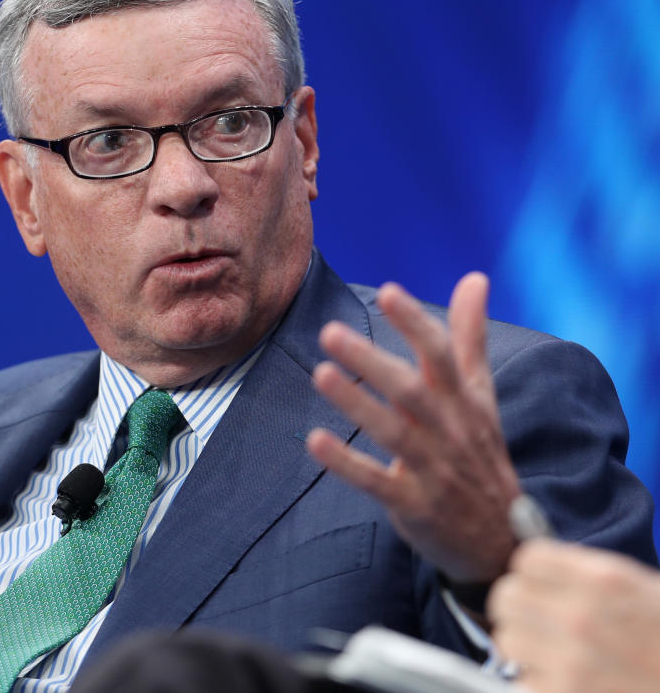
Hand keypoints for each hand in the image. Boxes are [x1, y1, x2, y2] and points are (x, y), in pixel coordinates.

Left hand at [306, 273, 520, 582]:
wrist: (502, 540)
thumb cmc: (481, 456)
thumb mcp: (480, 397)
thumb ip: (469, 339)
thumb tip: (474, 278)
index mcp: (464, 403)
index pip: (442, 355)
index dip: (416, 323)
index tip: (388, 291)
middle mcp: (450, 432)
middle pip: (412, 391)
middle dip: (373, 361)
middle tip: (331, 332)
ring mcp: (433, 470)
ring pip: (394, 433)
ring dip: (356, 403)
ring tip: (320, 374)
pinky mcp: (413, 505)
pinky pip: (377, 482)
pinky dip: (346, 463)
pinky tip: (315, 441)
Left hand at [488, 540, 659, 692]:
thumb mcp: (642, 589)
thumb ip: (585, 573)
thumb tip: (534, 563)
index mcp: (603, 580)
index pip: (527, 559)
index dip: (535, 572)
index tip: (543, 583)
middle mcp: (581, 617)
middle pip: (506, 596)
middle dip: (522, 606)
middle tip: (541, 618)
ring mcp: (570, 662)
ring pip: (507, 639)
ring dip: (526, 645)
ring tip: (553, 651)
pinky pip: (523, 681)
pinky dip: (539, 682)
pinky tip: (566, 680)